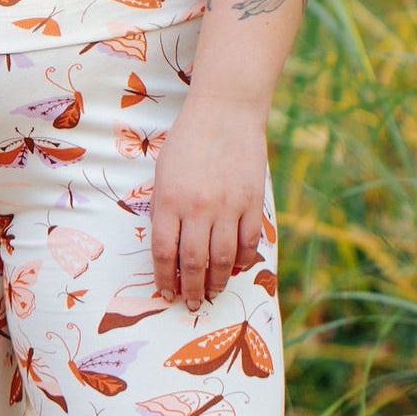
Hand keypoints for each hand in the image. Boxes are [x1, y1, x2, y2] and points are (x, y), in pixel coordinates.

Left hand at [148, 95, 268, 309]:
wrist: (225, 111)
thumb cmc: (188, 139)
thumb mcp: (163, 171)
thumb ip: (163, 207)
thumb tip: (167, 244)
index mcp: (169, 200)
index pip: (163, 251)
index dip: (163, 277)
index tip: (165, 292)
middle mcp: (198, 208)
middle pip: (193, 262)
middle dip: (190, 289)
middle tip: (191, 304)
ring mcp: (228, 206)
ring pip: (223, 258)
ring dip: (216, 282)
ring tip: (212, 294)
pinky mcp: (253, 202)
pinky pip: (249, 242)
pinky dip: (242, 260)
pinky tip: (235, 268)